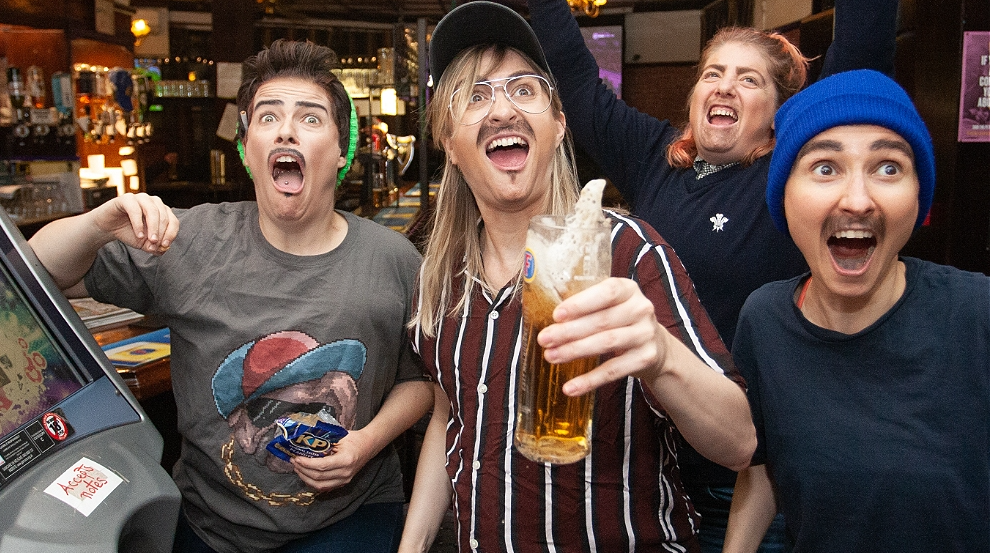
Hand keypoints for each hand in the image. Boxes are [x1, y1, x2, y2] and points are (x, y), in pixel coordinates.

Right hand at [93, 193, 177, 254]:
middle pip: (164, 216)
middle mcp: (154, 202)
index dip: (171, 233)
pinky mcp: (126, 198)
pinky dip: (138, 223)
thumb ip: (155, 246)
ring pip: (153, 211)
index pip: (173, 221)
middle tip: (154, 244)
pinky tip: (138, 235)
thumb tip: (164, 250)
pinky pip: (136, 209)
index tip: (165, 245)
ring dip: (153, 227)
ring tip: (149, 240)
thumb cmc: (129, 233)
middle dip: (161, 232)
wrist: (109, 227)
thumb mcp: (144, 243)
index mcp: (162, 211)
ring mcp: (141, 198)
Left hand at [291, 428, 374, 492]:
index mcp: (345, 460)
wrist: (369, 446)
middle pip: (318, 477)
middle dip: (303, 470)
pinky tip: (306, 475)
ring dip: (306, 478)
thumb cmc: (354, 439)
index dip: (307, 463)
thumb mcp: (340, 436)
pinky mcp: (343, 483)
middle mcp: (345, 473)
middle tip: (294, 462)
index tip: (297, 458)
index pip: (322, 466)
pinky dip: (313, 482)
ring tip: (298, 469)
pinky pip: (325, 487)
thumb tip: (304, 442)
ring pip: (320, 485)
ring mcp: (345, 480)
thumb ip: (324, 442)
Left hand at [537, 277, 668, 395]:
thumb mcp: (610, 305)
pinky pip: (613, 370)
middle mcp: (641, 309)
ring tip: (551, 357)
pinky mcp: (645, 358)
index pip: (605, 293)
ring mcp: (645, 334)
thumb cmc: (621, 321)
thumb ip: (586, 307)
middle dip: (569, 331)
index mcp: (628, 289)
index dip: (580, 304)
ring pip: (606, 343)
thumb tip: (552, 320)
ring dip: (575, 351)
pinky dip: (589, 380)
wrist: (656, 347)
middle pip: (601, 321)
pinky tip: (571, 387)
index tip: (557, 315)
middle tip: (544, 339)